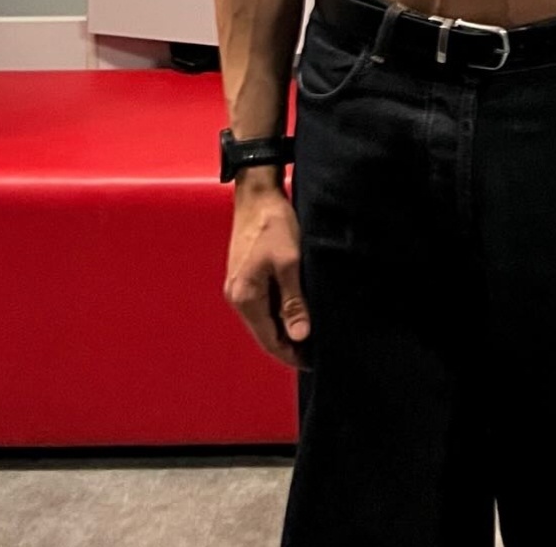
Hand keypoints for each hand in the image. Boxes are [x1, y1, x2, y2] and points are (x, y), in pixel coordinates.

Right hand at [224, 188, 312, 369]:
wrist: (257, 193)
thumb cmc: (273, 224)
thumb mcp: (289, 262)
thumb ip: (293, 301)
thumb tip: (301, 336)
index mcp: (245, 297)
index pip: (269, 341)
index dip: (292, 355)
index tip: (315, 362)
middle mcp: (237, 296)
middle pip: (265, 333)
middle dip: (290, 344)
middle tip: (317, 350)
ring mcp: (239, 285)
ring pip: (264, 319)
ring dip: (285, 328)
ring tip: (312, 332)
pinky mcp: (245, 275)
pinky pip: (263, 304)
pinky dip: (279, 312)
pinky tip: (297, 309)